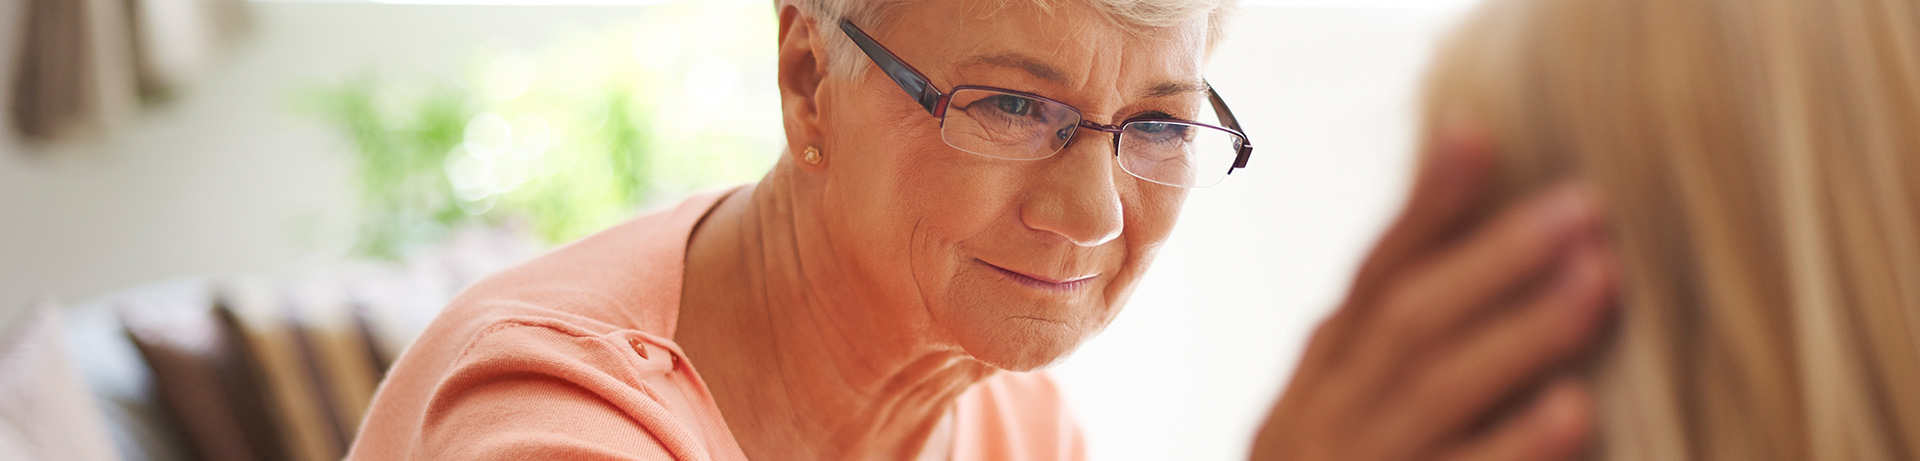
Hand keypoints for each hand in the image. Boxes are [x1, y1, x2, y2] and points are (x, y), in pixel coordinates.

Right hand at [1249, 123, 1617, 460]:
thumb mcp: (1340, 427)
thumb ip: (1389, 365)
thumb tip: (1489, 263)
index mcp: (1316, 385)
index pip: (1371, 278)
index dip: (1423, 207)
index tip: (1476, 133)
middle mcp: (1320, 420)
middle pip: (1404, 318)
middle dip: (1495, 256)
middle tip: (1582, 205)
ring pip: (1431, 386)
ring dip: (1523, 331)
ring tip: (1600, 279)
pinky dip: (1516, 443)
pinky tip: (1580, 407)